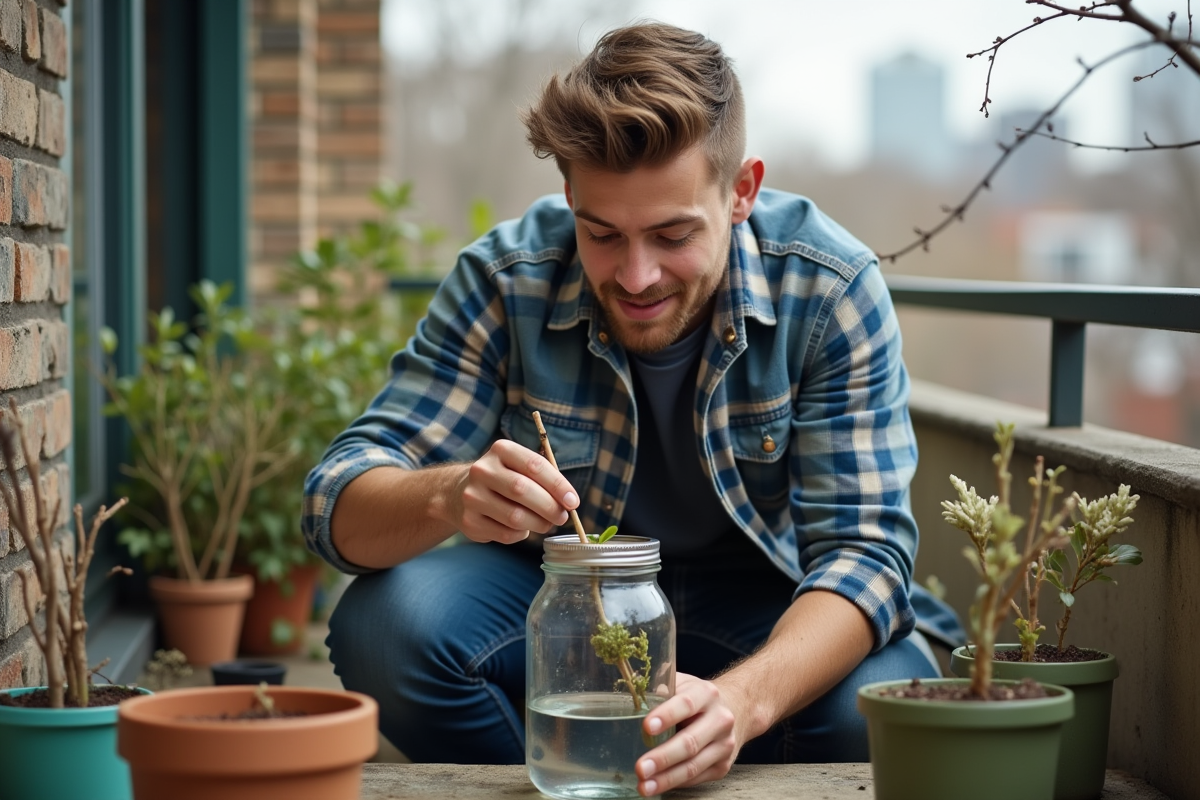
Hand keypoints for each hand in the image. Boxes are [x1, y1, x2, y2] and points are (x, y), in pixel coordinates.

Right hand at [452, 439, 578, 543]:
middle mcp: (483, 470)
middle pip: (523, 490)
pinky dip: (521, 534)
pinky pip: (505, 534)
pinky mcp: (469, 521)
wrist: (458, 492)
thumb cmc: (503, 479)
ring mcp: (472, 496)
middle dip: (549, 507)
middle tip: (562, 517)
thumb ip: (544, 478)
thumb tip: (568, 502)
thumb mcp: (520, 467)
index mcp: (501, 450)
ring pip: (515, 517)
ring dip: (538, 524)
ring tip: (546, 523)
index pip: (534, 465)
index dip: (558, 485)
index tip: (573, 501)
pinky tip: (522, 527)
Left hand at [635, 673, 749, 795]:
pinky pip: (696, 778)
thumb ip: (660, 689)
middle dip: (663, 757)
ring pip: (694, 766)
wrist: (735, 709)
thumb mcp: (682, 684)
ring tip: (644, 786)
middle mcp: (720, 719)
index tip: (646, 727)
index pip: (686, 704)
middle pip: (690, 742)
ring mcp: (724, 745)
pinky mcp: (723, 766)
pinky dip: (675, 783)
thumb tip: (634, 698)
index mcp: (706, 694)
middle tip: (641, 768)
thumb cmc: (697, 698)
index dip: (666, 716)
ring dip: (666, 779)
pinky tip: (657, 786)